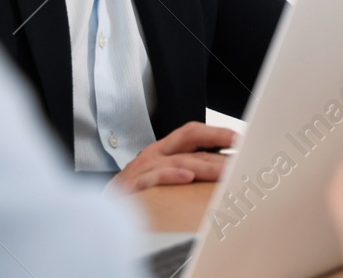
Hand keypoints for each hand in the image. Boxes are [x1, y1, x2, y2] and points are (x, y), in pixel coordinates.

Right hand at [107, 121, 234, 192]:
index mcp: (164, 149)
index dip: (217, 132)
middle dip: (217, 140)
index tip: (241, 137)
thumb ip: (191, 168)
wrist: (101, 209)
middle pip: (190, 140)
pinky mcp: (131, 187)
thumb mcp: (164, 174)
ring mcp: (143, 168)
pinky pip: (153, 178)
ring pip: (179, 161)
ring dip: (205, 166)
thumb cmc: (137, 191)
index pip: (193, 132)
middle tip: (242, 148)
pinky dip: (170, 176)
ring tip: (226, 170)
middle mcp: (155, 154)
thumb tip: (225, 169)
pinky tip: (186, 178)